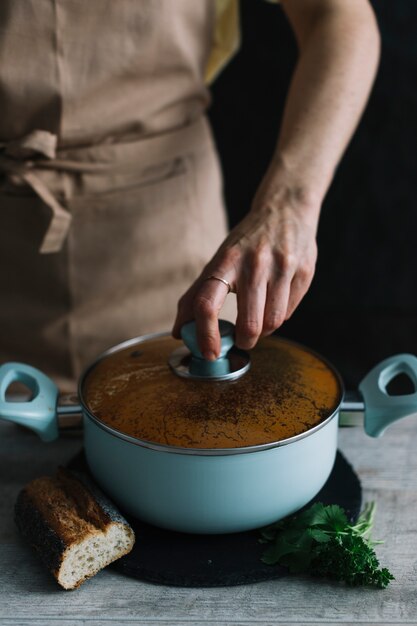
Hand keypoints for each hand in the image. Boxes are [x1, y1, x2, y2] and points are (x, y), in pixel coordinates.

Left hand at [172, 182, 319, 359]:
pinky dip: (280, 316)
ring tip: (260, 320)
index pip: (208, 304)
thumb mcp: (219, 261)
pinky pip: (290, 312)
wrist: (285, 209)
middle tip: (242, 341)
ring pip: (273, 323)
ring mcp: (282, 267)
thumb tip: (179, 332)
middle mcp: (254, 263)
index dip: (206, 335)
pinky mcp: (304, 271)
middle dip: (245, 341)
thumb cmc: (246, 243)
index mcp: (226, 260)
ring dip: (264, 331)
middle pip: (249, 324)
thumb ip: (197, 295)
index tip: (209, 353)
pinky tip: (276, 302)